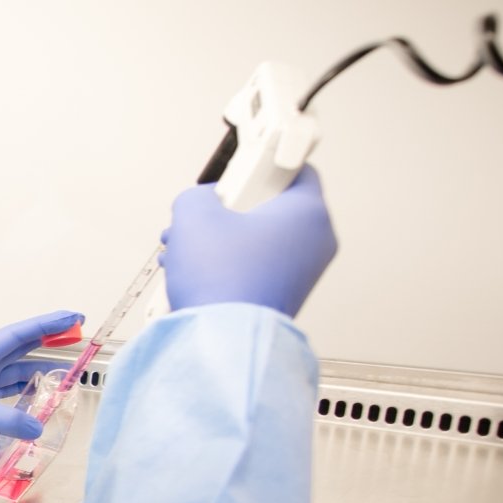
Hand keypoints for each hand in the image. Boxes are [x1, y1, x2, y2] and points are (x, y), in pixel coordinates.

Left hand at [0, 310, 81, 473]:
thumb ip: (6, 420)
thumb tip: (38, 427)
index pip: (20, 334)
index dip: (48, 325)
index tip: (73, 318)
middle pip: (22, 349)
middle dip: (49, 342)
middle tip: (78, 337)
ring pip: (17, 374)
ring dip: (40, 375)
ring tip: (65, 378)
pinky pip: (8, 395)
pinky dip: (25, 397)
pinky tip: (39, 402)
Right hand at [161, 165, 336, 316]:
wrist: (223, 339)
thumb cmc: (223, 279)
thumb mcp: (195, 214)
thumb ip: (198, 195)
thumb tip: (202, 203)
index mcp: (308, 212)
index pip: (297, 168)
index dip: (263, 163)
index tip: (242, 167)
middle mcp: (315, 241)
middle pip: (270, 205)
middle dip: (230, 207)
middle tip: (207, 210)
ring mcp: (301, 271)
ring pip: (258, 237)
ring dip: (221, 235)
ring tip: (187, 244)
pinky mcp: (283, 293)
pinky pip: (256, 263)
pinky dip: (228, 261)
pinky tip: (194, 268)